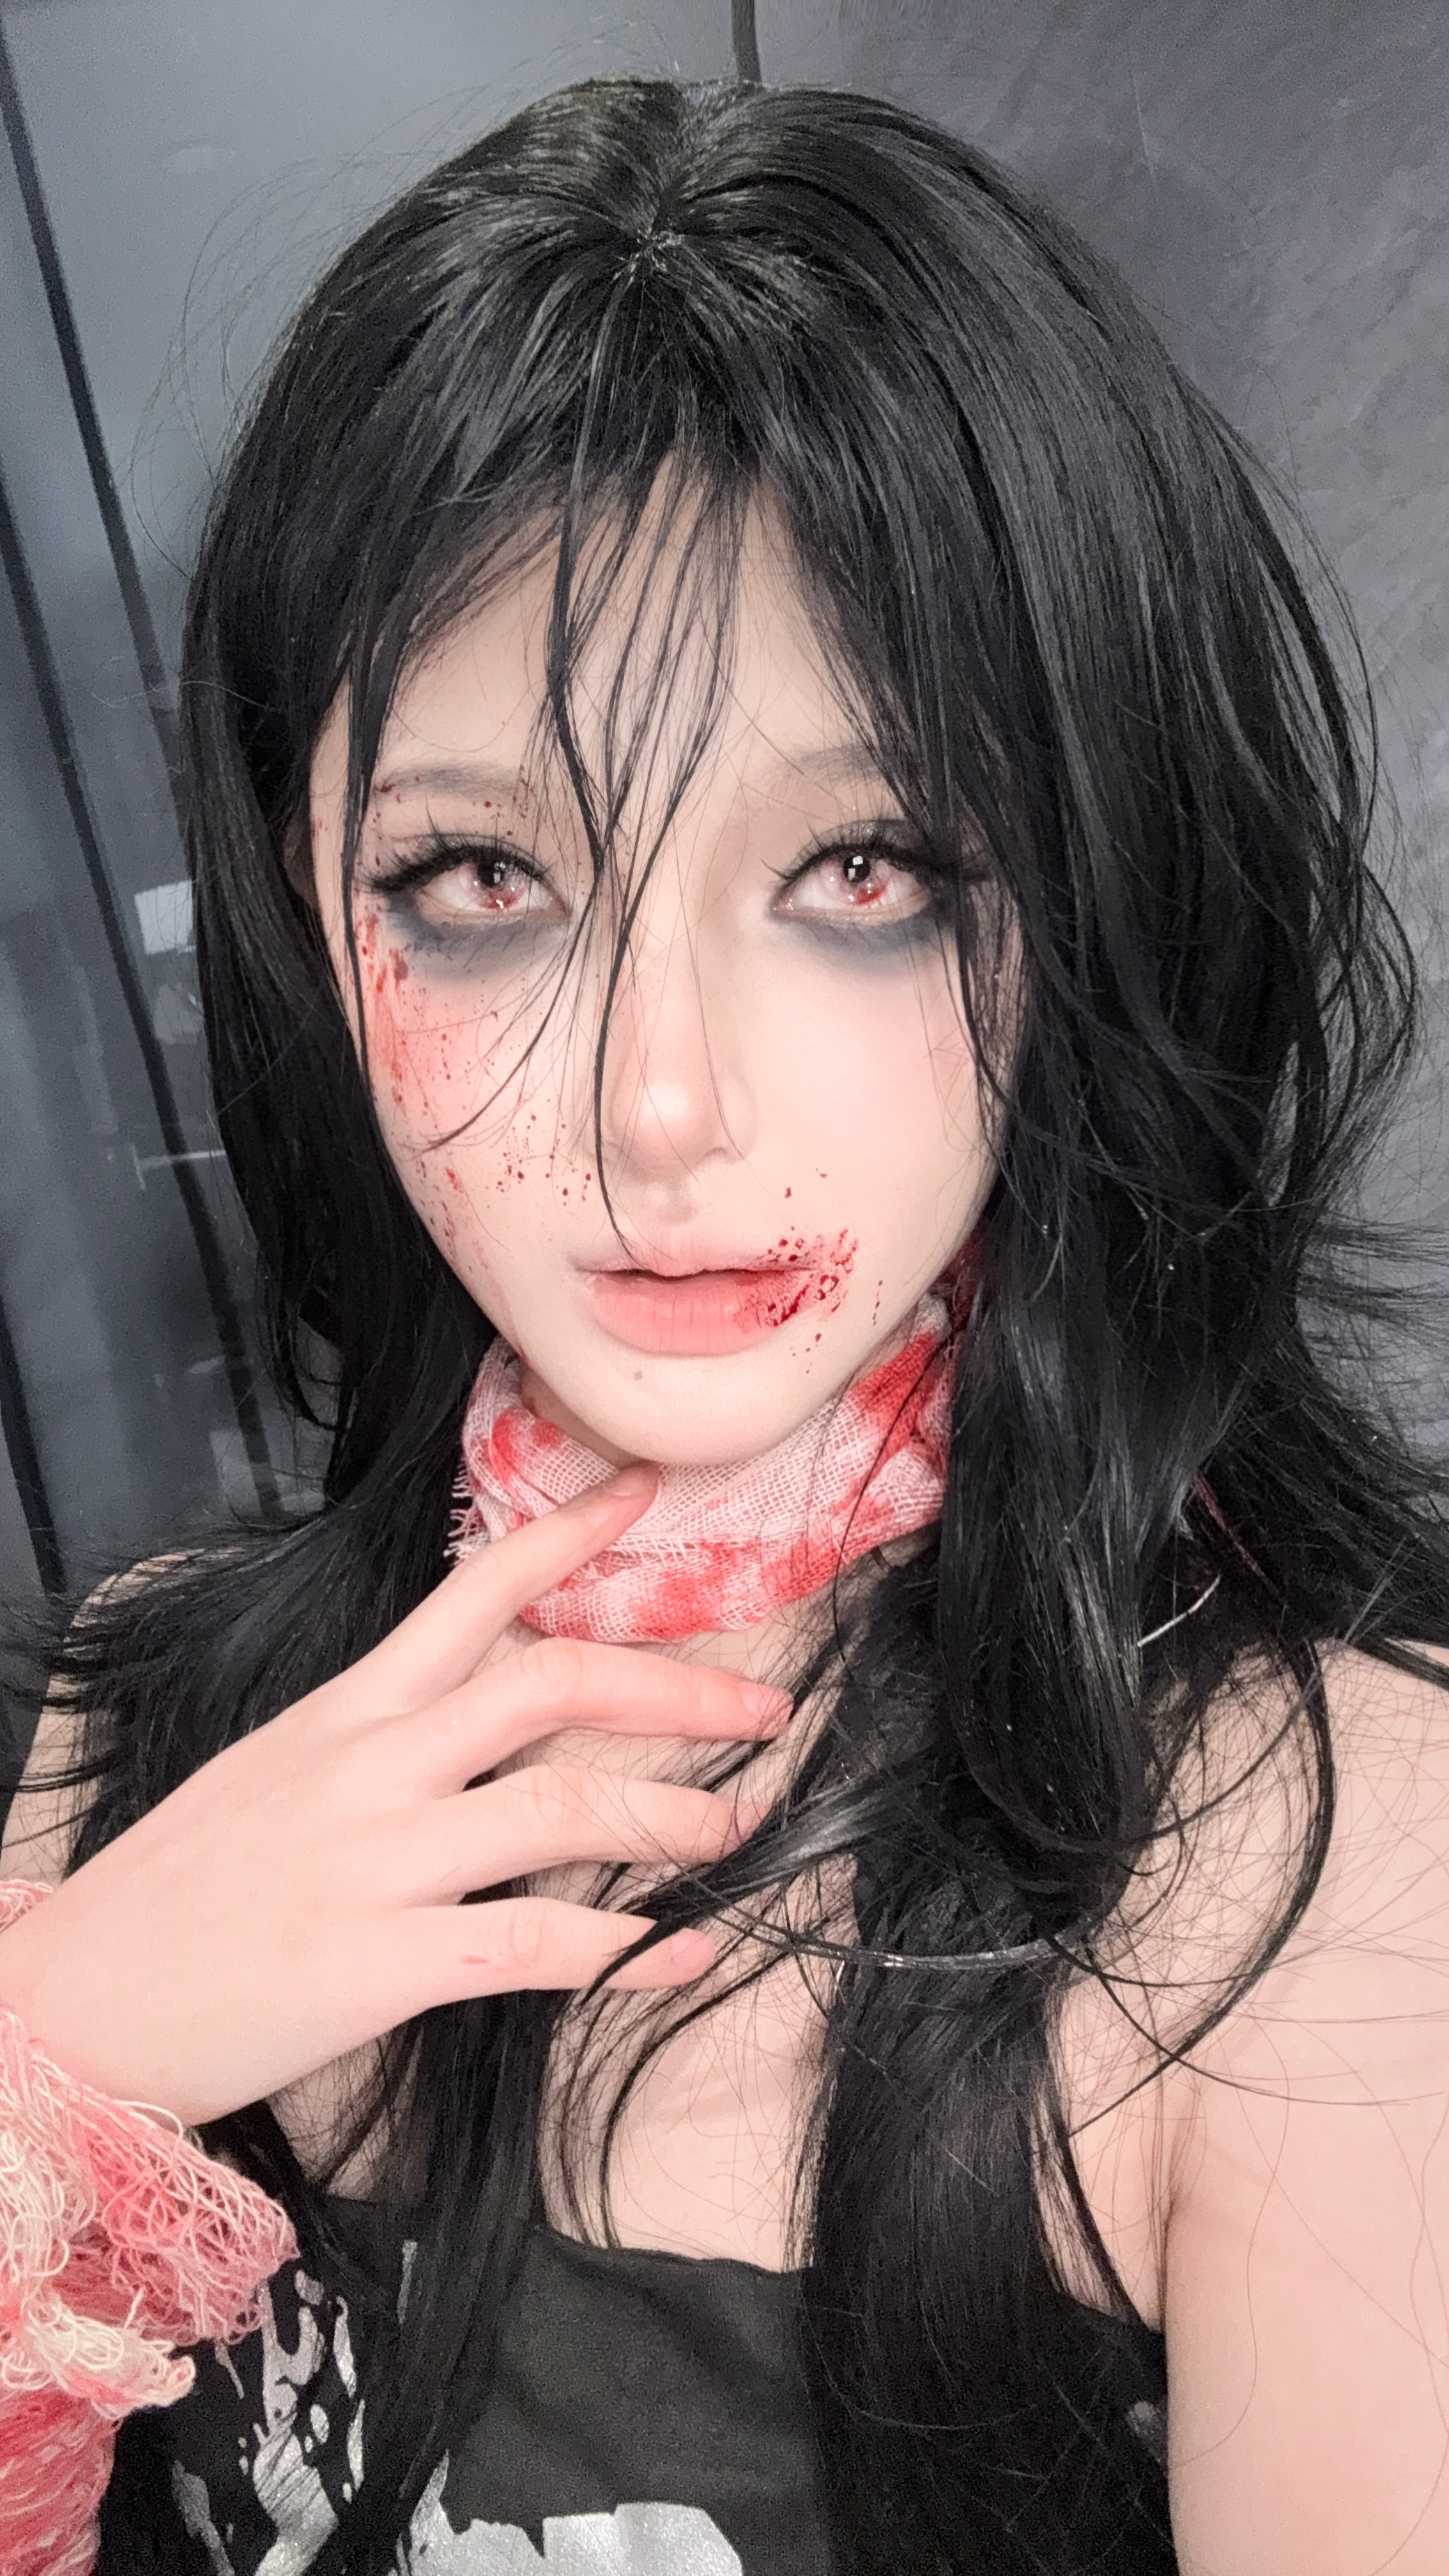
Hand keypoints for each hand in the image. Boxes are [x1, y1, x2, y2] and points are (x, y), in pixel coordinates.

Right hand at [0, 1467, 787, 2125]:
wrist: (70, 2010)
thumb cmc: (176, 1898)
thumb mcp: (270, 1777)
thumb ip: (375, 1741)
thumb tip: (477, 1723)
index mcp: (344, 1714)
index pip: (472, 1593)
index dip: (568, 1535)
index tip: (647, 1490)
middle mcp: (366, 1769)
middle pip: (550, 1682)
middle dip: (674, 1689)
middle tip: (761, 1709)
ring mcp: (374, 1864)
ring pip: (562, 1808)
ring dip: (672, 1816)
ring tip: (737, 1826)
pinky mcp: (379, 1965)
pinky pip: (537, 1946)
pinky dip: (628, 1946)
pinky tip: (682, 1946)